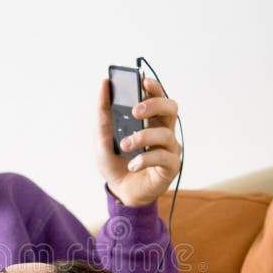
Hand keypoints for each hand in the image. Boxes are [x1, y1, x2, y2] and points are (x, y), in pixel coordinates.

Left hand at [96, 77, 181, 206]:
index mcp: (149, 120)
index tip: (143, 81)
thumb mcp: (102, 136)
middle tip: (135, 112)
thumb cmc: (115, 162)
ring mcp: (169, 148)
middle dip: (154, 105)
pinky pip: (162, 157)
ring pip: (165, 133)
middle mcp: (163, 131)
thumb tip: (103, 84)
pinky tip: (132, 165)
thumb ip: (103, 112)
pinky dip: (145, 159)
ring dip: (142, 137)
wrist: (119, 191)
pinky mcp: (170, 166)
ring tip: (125, 145)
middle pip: (171, 108)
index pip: (158, 96)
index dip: (154, 87)